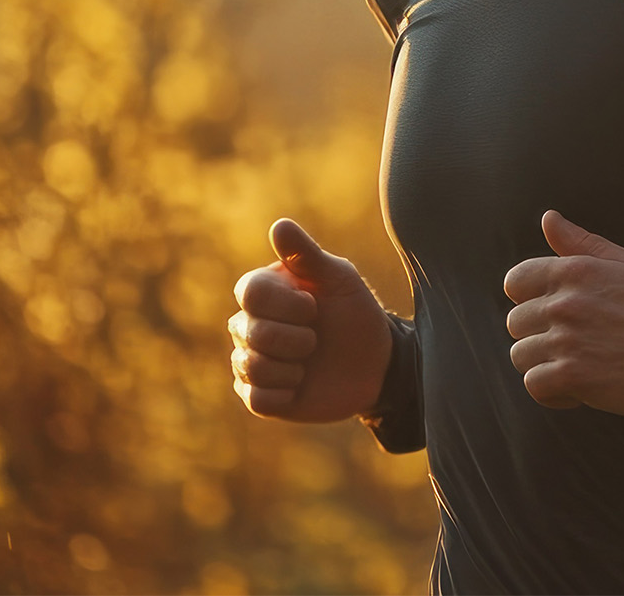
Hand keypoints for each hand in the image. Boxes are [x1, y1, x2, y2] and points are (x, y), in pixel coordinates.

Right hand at [227, 218, 393, 421]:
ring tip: (310, 363)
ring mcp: (250, 361)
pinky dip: (284, 394)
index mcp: (263, 292)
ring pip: (250, 366)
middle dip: (295, 338)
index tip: (315, 305)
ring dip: (291, 367)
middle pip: (248, 331)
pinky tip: (301, 386)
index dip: (286, 304)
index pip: (249, 292)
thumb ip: (308, 255)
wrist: (376, 365)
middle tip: (317, 339)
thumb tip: (279, 225)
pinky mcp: (258, 396)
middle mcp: (247, 325)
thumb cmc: (355, 314)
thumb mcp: (339, 280)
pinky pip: (255, 399)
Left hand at [502, 210, 623, 415]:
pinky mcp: (571, 375)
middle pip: (516, 322)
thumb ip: (580, 242)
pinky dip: (552, 392)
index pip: (515, 281)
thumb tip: (549, 218)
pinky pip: (534, 384)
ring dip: (545, 364)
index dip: (529, 299)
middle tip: (574, 342)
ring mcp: (567, 340)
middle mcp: (565, 302)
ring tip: (576, 363)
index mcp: (574, 270)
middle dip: (540, 334)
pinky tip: (577, 387)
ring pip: (521, 355)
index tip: (551, 313)